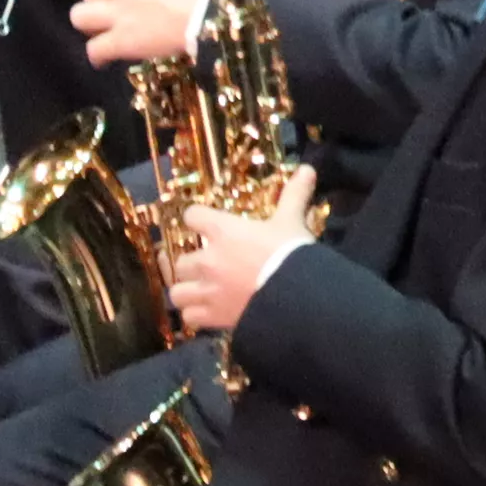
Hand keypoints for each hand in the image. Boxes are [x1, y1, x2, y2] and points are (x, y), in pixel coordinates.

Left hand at [169, 167, 316, 336]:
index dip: (195, 217)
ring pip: (178, 292)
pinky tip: (207, 312)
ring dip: (187, 291)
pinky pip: (190, 317)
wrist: (294, 293)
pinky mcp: (212, 315)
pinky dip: (196, 315)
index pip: (192, 216)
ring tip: (200, 291)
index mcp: (223, 231)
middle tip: (206, 265)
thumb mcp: (292, 220)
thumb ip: (294, 195)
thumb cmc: (289, 251)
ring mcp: (207, 290)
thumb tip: (306, 168)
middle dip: (191, 263)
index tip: (201, 220)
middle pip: (180, 261)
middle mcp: (207, 260)